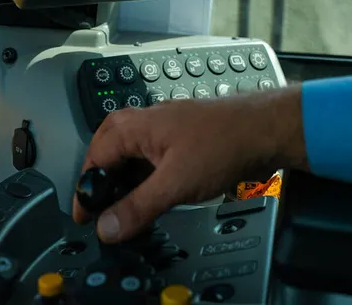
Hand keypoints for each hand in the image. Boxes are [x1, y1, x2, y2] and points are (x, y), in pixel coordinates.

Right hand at [72, 85, 307, 242]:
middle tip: (101, 209)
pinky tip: (155, 195)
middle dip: (102, 181)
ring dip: (125, 181)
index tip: (85, 216)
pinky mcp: (181, 141)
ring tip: (127, 207)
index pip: (94, 158)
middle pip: (108, 152)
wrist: (267, 130)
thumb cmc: (226, 140)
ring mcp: (164, 130)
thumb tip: (107, 227)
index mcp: (135, 126)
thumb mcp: (175, 183)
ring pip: (131, 156)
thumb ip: (138, 207)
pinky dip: (146, 178)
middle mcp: (145, 123)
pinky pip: (152, 159)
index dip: (86, 190)